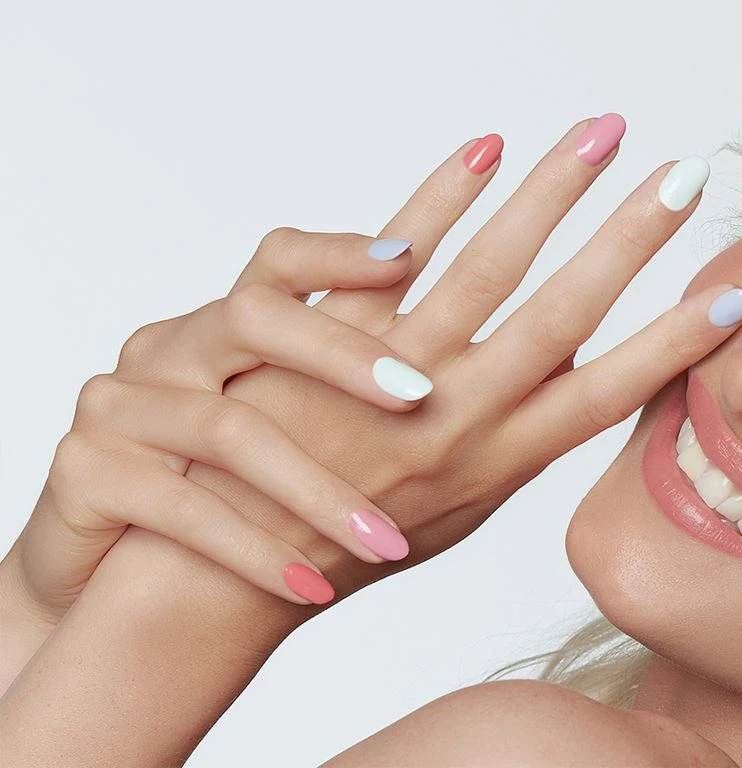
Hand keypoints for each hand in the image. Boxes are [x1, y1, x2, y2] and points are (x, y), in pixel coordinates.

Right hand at [8, 229, 436, 612]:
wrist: (115, 564)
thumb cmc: (214, 488)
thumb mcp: (271, 426)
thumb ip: (335, 398)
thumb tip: (443, 386)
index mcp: (221, 331)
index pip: (276, 263)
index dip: (338, 255)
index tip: (410, 258)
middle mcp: (168, 349)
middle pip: (252, 317)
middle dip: (342, 356)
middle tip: (419, 395)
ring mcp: (121, 405)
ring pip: (228, 426)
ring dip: (315, 491)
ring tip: (383, 540)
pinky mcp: (84, 471)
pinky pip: (181, 506)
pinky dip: (252, 549)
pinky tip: (308, 585)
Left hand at [185, 118, 741, 599]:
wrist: (248, 559)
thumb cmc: (355, 539)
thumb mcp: (448, 512)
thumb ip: (505, 450)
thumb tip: (557, 382)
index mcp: (492, 466)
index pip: (602, 397)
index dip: (670, 347)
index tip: (728, 298)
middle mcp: (455, 418)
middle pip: (560, 316)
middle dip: (627, 242)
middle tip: (681, 175)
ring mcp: (391, 376)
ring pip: (485, 271)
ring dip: (548, 197)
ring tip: (597, 136)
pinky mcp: (329, 343)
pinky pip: (390, 253)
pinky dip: (438, 197)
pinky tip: (481, 148)